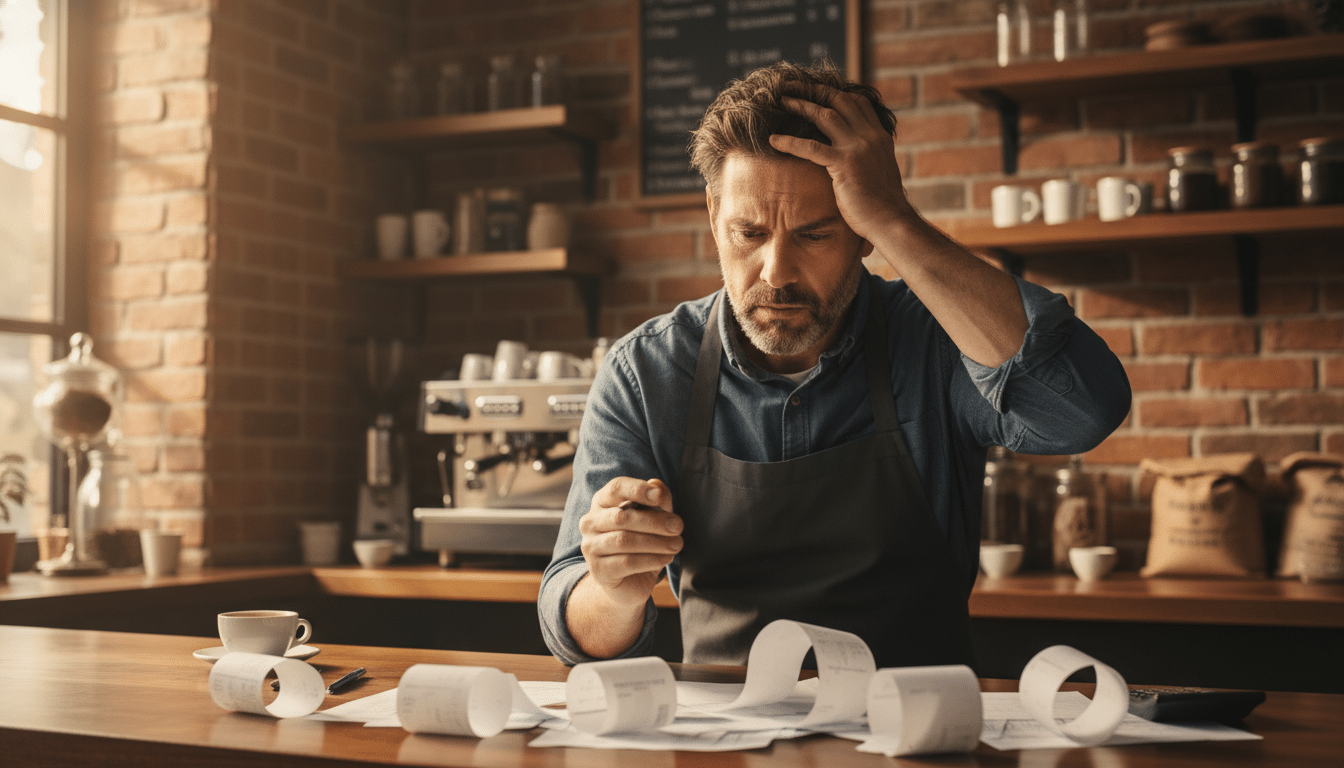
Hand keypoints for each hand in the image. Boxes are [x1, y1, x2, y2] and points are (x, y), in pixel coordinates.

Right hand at [578, 477, 681, 608]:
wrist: (629, 580)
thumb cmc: (641, 540)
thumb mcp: (653, 516)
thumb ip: (656, 498)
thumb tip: (657, 485)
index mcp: (602, 502)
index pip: (616, 488)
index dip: (638, 490)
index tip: (660, 497)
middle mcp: (590, 522)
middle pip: (621, 516)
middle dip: (654, 521)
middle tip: (678, 526)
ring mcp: (591, 547)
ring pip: (624, 540)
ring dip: (656, 542)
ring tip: (677, 544)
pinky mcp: (599, 570)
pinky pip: (626, 562)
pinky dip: (651, 559)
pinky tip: (666, 558)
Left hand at [768, 89, 911, 241]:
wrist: (891, 221)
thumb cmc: (881, 204)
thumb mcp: (879, 171)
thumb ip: (867, 156)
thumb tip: (855, 157)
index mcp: (879, 136)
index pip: (858, 102)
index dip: (836, 93)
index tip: (816, 90)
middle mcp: (870, 136)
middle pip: (840, 100)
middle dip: (814, 90)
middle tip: (792, 86)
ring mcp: (858, 148)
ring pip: (825, 115)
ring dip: (801, 105)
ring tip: (781, 100)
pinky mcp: (844, 164)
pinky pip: (811, 147)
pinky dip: (790, 141)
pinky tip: (773, 140)